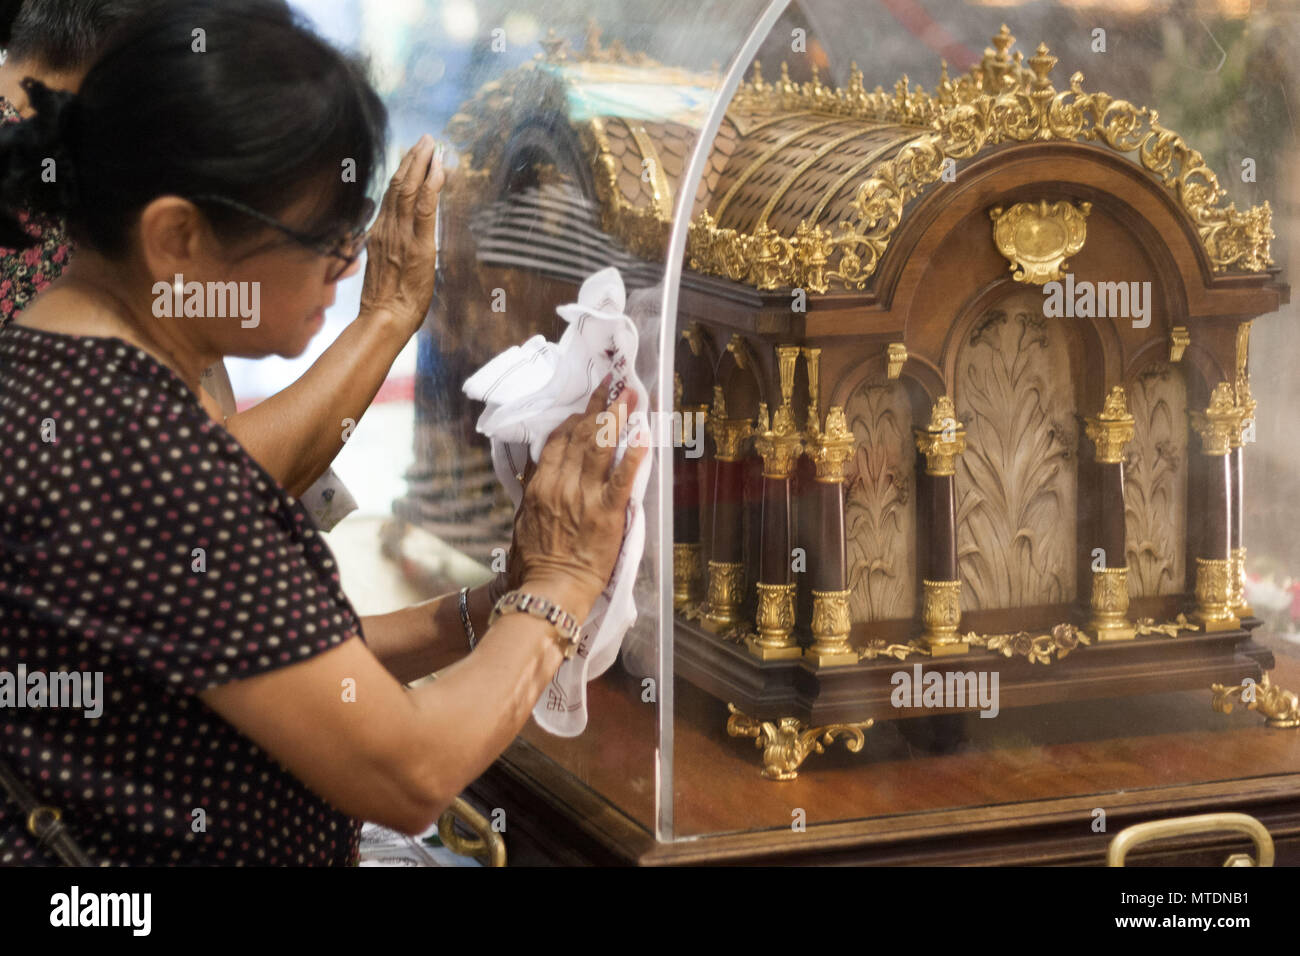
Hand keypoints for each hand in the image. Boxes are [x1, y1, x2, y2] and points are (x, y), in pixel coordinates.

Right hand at [359, 134, 444, 336]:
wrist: (383, 318)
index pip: (390, 195)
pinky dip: (431, 184)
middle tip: (425, 139)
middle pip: (398, 184)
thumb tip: (392, 241)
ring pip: (409, 189)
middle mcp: (387, 228)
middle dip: (412, 159)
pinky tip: (439, 169)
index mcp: (379, 233)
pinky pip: (423, 207)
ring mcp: (400, 234)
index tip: (411, 155)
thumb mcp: (382, 269)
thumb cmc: (385, 303)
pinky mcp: (416, 244)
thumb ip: (387, 249)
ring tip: (431, 144)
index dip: (402, 172)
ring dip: (422, 163)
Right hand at [508, 374, 648, 620]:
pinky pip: (622, 478)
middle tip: (614, 385)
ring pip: (600, 447)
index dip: (574, 419)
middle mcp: (561, 484)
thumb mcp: (523, 521)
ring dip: (616, 417)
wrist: (549, 592)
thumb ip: (534, 494)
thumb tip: (540, 473)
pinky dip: (634, 455)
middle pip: (581, 436)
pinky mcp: (607, 513)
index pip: (557, 441)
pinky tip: (644, 434)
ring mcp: (585, 497)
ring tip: (630, 395)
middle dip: (599, 407)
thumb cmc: (534, 565)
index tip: (586, 407)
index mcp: (540, 486)